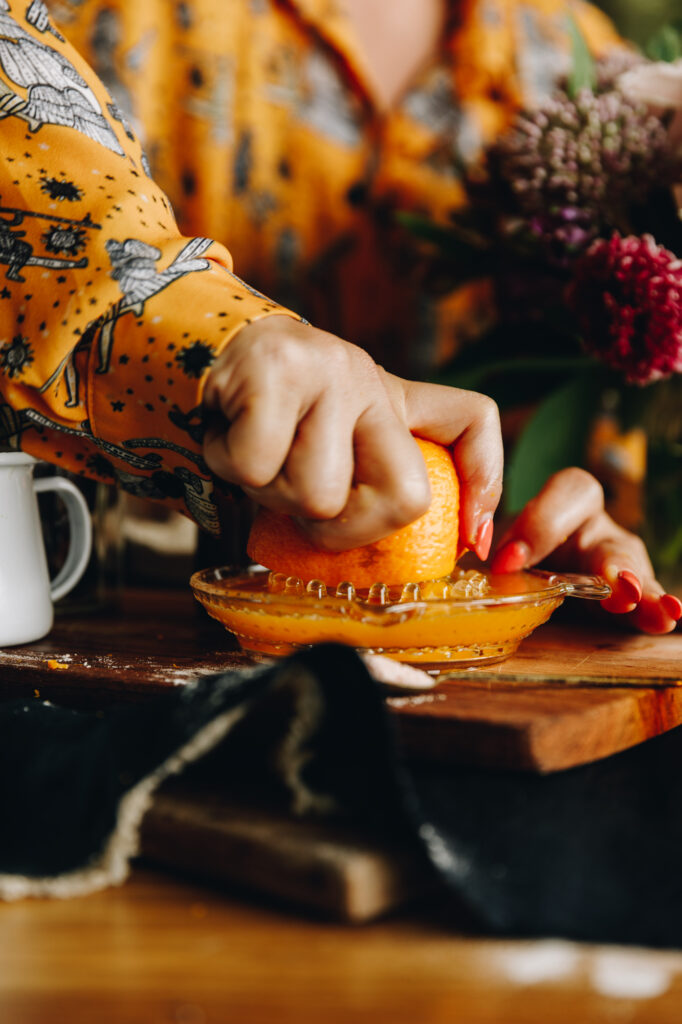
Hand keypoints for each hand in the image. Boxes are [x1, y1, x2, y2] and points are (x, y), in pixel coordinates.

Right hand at [202, 316, 501, 551]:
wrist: (189, 347)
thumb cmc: (258, 417)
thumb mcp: (322, 443)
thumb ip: (360, 486)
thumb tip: (410, 555)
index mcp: (388, 399)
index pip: (473, 419)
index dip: (484, 483)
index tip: (470, 539)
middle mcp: (368, 378)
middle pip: (406, 498)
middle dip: (344, 526)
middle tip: (301, 503)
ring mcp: (328, 369)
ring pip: (319, 494)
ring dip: (271, 495)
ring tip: (255, 457)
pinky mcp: (275, 369)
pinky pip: (258, 467)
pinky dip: (229, 468)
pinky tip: (226, 437)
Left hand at [490, 468, 681, 633]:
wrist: (526, 573)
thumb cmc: (517, 549)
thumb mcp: (504, 542)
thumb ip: (507, 548)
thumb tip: (503, 567)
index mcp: (568, 503)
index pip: (571, 492)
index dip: (541, 523)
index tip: (508, 562)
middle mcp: (599, 530)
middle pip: (611, 542)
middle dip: (615, 565)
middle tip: (619, 585)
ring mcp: (620, 563)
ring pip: (635, 573)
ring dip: (643, 591)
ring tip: (661, 607)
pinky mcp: (629, 596)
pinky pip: (644, 602)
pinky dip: (654, 611)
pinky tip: (668, 618)